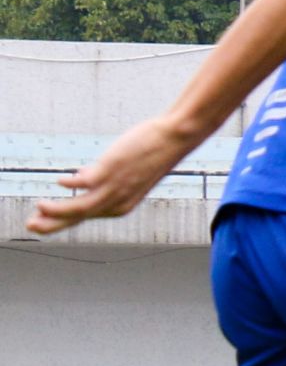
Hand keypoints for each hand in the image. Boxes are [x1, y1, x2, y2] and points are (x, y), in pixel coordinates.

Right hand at [24, 115, 195, 235]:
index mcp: (121, 205)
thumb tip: (82, 177)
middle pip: (78, 218)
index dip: (63, 221)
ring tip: (37, 208)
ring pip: (78, 208)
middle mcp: (118, 202)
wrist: (174, 139)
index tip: (43, 221)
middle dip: (52, 224)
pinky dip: (69, 183)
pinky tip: (60, 181)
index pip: (86, 217)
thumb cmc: (152, 154)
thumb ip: (104, 179)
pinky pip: (83, 183)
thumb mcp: (126, 174)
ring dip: (55, 210)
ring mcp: (114, 187)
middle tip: (31, 226)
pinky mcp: (110, 171)